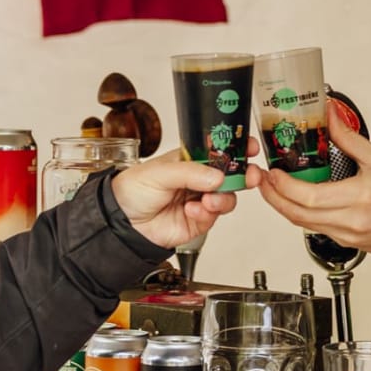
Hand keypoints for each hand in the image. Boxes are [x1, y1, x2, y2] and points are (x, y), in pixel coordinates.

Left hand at [111, 140, 258, 248]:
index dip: (235, 148)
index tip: (249, 146)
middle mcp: (198, 180)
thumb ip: (190, 172)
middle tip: (249, 176)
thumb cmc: (132, 189)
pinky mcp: (199, 221)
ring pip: (227, 198)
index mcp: (190, 160)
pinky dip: (207, 214)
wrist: (121, 223)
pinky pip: (214, 217)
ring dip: (222, 198)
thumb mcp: (159, 172)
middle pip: (231, 175)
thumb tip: (217, 175)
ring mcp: (200, 200)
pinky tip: (192, 211)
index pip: (218, 151)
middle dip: (244, 175)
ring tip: (207, 200)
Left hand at [247, 107, 370, 260]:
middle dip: (273, 198)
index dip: (282, 187)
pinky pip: (319, 230)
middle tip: (261, 182)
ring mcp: (349, 237)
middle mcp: (350, 223)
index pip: (306, 198)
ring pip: (305, 226)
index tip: (272, 173)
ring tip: (276, 189)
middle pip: (297, 216)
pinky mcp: (352, 244)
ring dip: (286, 208)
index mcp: (358, 200)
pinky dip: (305, 215)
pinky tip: (302, 201)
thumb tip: (330, 114)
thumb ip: (348, 138)